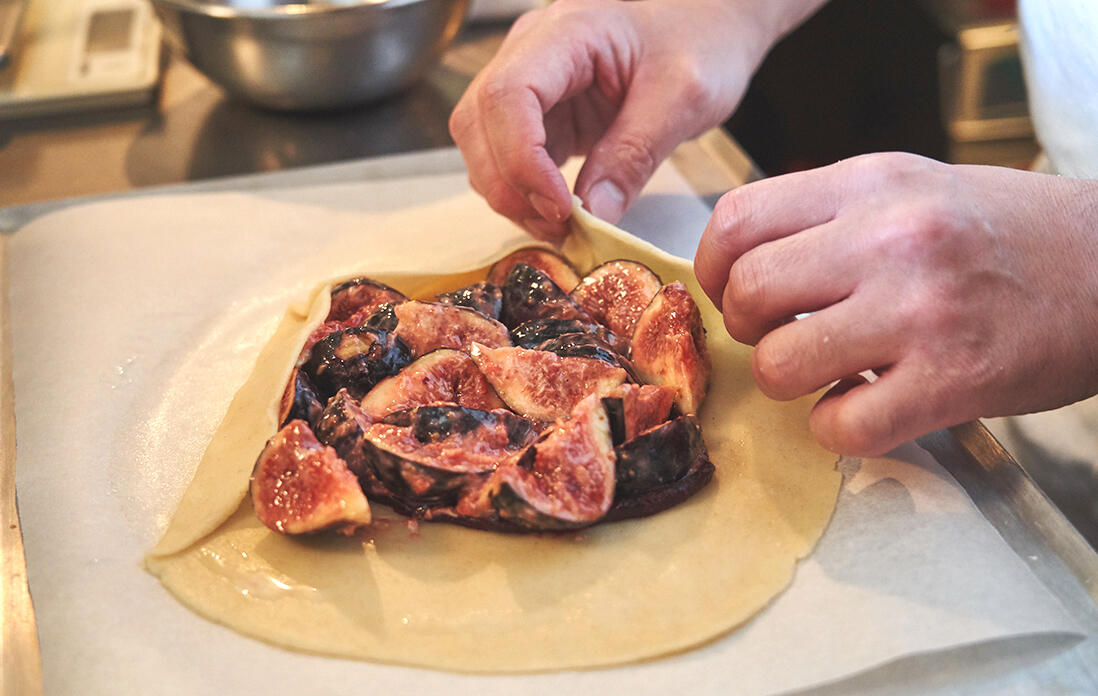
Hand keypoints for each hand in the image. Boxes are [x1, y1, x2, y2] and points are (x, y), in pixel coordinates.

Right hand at [450, 0, 813, 240]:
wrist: (709, 24)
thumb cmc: (701, 38)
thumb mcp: (683, 98)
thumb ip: (635, 155)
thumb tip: (593, 214)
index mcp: (566, 32)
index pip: (508, 95)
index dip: (521, 159)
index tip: (559, 206)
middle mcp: (532, 52)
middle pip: (477, 122)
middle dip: (508, 184)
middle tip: (559, 226)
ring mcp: (532, 83)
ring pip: (482, 144)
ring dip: (510, 193)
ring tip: (561, 224)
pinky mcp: (542, 114)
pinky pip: (508, 156)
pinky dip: (524, 192)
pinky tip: (559, 212)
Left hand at [694, 152, 1097, 455]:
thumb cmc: (1000, 232)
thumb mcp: (907, 187)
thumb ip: (824, 216)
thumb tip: (740, 264)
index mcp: (868, 183)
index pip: (735, 221)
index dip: (714, 269)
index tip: (735, 291)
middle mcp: (888, 238)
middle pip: (746, 294)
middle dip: (746, 329)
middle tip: (780, 335)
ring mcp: (920, 310)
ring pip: (780, 365)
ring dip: (788, 382)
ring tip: (826, 373)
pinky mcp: (952, 380)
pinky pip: (842, 426)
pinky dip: (836, 429)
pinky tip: (865, 407)